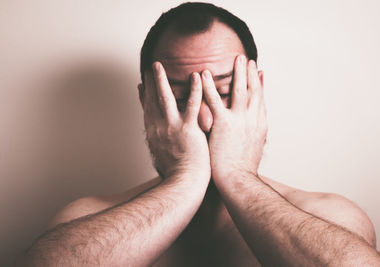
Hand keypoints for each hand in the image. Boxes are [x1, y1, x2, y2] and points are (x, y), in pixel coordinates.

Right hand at [142, 62, 209, 178]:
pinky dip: (194, 90)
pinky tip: (196, 76)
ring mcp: (171, 127)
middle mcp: (158, 128)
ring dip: (161, 80)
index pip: (147, 110)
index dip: (144, 96)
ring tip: (159, 65)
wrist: (183, 184)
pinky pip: (191, 106)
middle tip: (150, 67)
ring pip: (165, 98)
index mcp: (153, 134)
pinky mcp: (187, 129)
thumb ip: (161, 146)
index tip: (142, 85)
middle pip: (151, 100)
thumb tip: (160, 143)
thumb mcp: (162, 157)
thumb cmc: (176, 174)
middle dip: (151, 82)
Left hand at [201, 55, 266, 179]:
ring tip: (235, 58)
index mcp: (259, 125)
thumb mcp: (255, 148)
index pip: (260, 100)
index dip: (259, 84)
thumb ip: (256, 134)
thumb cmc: (243, 169)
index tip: (257, 71)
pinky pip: (215, 100)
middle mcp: (252, 119)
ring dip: (238, 72)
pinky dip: (209, 86)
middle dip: (250, 73)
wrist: (238, 180)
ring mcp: (239, 120)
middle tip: (246, 58)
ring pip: (240, 90)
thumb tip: (258, 129)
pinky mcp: (224, 124)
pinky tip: (203, 74)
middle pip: (253, 91)